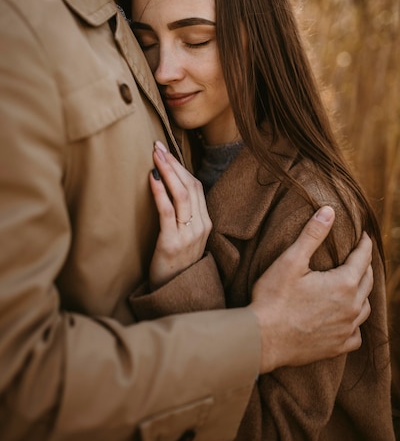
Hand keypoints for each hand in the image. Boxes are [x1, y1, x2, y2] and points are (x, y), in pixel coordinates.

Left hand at [148, 141, 211, 288]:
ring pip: (183, 195)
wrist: (173, 294)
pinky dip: (160, 192)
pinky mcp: (172, 243)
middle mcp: (201, 226)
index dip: (182, 167)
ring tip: (155, 155)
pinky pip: (168, 212)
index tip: (167, 151)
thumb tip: (168, 188)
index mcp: (206, 223)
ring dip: (168, 171)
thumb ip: (183, 216)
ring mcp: (189, 235)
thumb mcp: (186, 237)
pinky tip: (152, 177)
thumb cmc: (174, 263)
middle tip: (158, 146)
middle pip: (191, 186)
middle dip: (174, 163)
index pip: (197, 186)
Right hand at [249, 206, 372, 373]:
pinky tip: (346, 320)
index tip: (363, 235)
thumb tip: (329, 211)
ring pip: (365, 308)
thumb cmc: (274, 298)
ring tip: (354, 285)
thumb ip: (312, 234)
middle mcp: (351, 308)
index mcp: (343, 284)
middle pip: (367, 281)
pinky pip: (356, 335)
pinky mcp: (336, 347)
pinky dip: (354, 324)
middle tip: (359, 256)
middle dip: (365, 265)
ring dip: (362, 293)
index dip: (364, 244)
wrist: (262, 338)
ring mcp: (345, 330)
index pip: (363, 258)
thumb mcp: (291, 260)